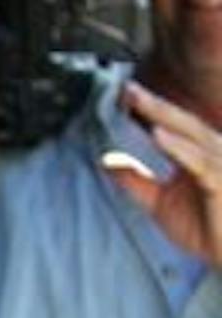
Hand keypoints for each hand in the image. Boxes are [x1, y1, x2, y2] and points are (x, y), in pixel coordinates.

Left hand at [105, 80, 221, 263]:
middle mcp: (213, 153)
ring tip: (137, 100)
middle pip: (181, 122)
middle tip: (126, 87)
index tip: (121, 94)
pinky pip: (201, 161)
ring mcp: (221, 164)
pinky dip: (179, 147)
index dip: (147, 110)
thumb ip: (135, 181)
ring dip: (163, 115)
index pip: (171, 126)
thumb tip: (107, 160)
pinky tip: (158, 134)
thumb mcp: (159, 203)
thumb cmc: (206, 230)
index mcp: (198, 155)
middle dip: (153, 104)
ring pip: (191, 134)